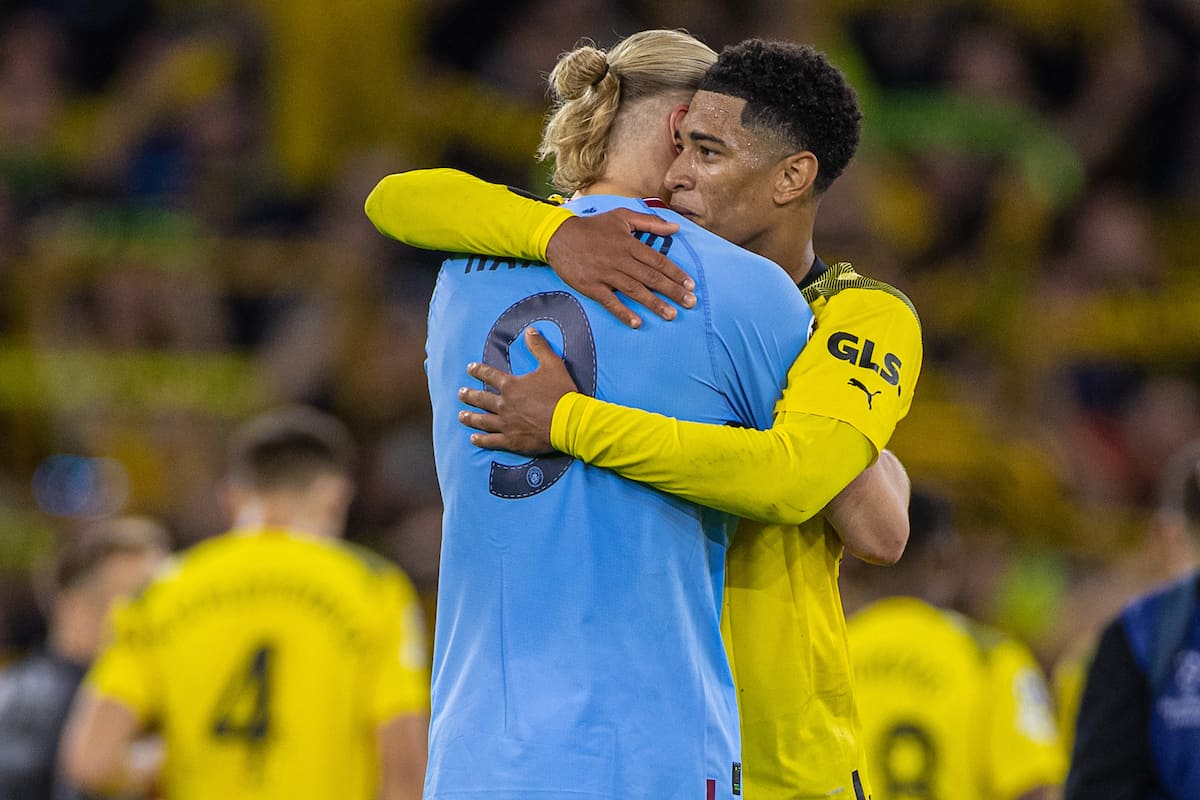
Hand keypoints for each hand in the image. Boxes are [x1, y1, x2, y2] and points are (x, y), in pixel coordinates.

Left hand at [458, 328, 579, 454]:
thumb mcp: (553, 364)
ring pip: (482, 420)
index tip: (470, 368)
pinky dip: (481, 439)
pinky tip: (473, 438)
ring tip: (461, 415)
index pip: (490, 375)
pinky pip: (491, 440)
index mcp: (512, 386)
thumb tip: (530, 331)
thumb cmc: (561, 393)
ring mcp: (506, 424)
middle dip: (469, 395)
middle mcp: (504, 404)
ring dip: (470, 417)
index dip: (479, 370)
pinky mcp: (512, 441)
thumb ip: (539, 347)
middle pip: (481, 399)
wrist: (569, 422)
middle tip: (461, 394)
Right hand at [545, 209, 695, 327]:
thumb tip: (675, 227)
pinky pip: (610, 301)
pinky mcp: (591, 286)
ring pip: (635, 290)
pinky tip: (636, 322)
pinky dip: (623, 312)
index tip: (690, 285)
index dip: (675, 273)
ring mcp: (605, 274)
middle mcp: (620, 259)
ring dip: (654, 304)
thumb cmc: (592, 227)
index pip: (657, 261)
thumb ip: (649, 222)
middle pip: (651, 278)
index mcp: (629, 243)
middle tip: (690, 303)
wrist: (558, 236)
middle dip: (673, 291)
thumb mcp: (621, 217)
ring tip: (671, 315)